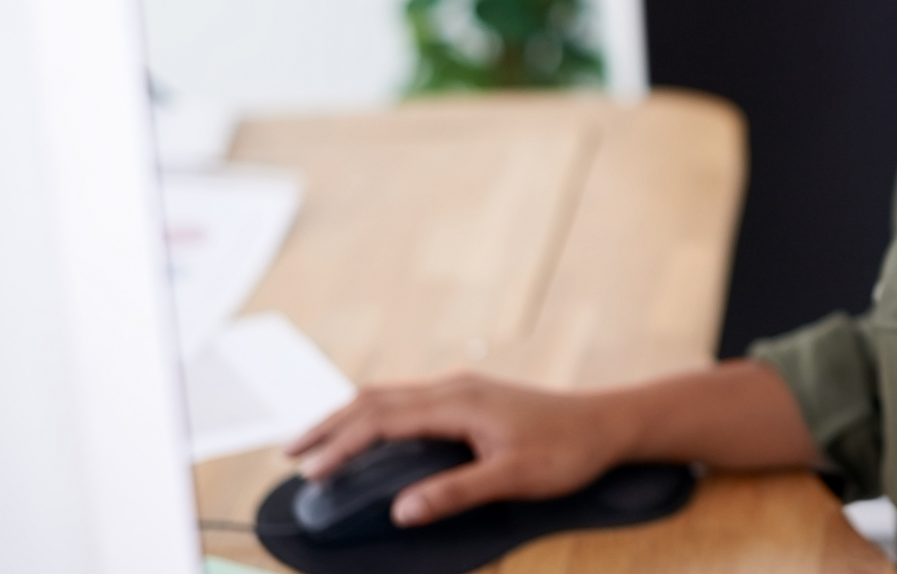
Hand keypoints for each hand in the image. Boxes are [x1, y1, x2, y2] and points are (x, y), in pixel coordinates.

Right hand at [284, 373, 622, 526]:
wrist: (607, 424)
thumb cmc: (568, 451)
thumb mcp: (513, 478)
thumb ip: (456, 493)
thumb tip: (401, 510)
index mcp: (458, 403)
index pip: (382, 420)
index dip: (342, 444)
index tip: (310, 470)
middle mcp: (453, 388)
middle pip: (375, 400)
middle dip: (329, 424)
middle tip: (289, 451)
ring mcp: (461, 389)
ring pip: (388, 396)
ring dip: (348, 417)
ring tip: (314, 443)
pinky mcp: (469, 397)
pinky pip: (407, 401)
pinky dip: (374, 415)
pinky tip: (367, 434)